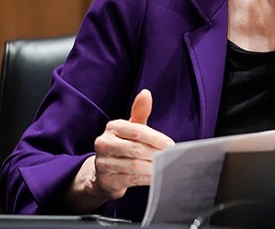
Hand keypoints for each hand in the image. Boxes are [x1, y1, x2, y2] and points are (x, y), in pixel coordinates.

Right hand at [66, 89, 173, 212]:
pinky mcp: (106, 180)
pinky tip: (156, 177)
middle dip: (156, 153)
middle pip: (136, 148)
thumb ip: (140, 112)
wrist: (103, 173)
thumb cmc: (123, 145)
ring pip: (134, 165)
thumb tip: (146, 93)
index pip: (137, 131)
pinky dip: (146, 178)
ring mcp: (103, 163)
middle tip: (171, 157)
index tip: (171, 144)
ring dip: (152, 167)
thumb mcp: (131, 128)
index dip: (156, 138)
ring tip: (166, 167)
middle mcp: (104, 143)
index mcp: (112, 127)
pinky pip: (131, 179)